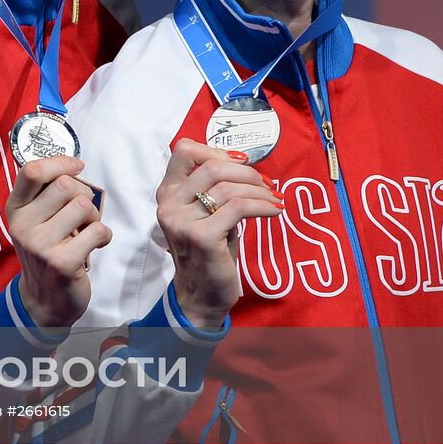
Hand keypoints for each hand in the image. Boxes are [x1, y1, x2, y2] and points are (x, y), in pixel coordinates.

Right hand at [4, 156, 110, 328]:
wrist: (46, 300)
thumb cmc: (47, 250)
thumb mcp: (35, 220)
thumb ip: (45, 193)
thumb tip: (72, 165)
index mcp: (14, 209)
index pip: (31, 171)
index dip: (60, 162)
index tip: (77, 167)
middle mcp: (22, 225)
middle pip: (65, 185)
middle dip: (84, 195)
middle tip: (81, 214)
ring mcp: (39, 245)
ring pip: (83, 205)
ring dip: (94, 217)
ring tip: (85, 231)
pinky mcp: (61, 262)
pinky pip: (97, 230)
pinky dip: (104, 236)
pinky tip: (94, 246)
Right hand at [156, 139, 283, 329]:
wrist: (202, 293)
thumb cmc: (209, 249)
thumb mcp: (204, 213)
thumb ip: (211, 187)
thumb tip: (244, 161)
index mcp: (167, 193)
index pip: (184, 150)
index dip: (216, 150)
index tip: (241, 163)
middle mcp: (169, 204)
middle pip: (212, 166)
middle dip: (247, 172)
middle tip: (266, 185)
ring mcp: (182, 221)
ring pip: (228, 188)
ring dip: (259, 191)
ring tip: (274, 200)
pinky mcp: (202, 237)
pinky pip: (239, 208)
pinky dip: (262, 206)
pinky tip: (274, 212)